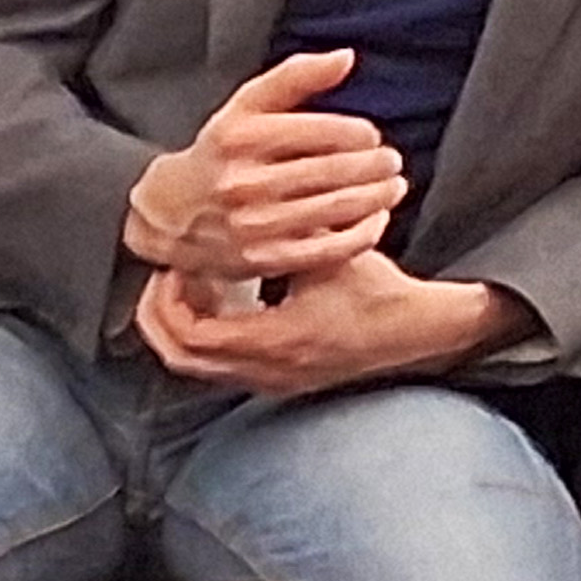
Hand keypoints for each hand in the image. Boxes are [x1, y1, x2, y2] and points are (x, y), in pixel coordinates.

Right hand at [125, 48, 405, 279]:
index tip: (371, 136)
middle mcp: (242, 182)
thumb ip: (295, 77)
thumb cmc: (222, 154)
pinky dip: (363, 233)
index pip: (323, 132)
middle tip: (391, 162)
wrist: (173, 213)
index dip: (360, 134)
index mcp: (240, 139)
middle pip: (334, 171)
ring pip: (337, 209)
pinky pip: (329, 249)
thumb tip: (347, 58)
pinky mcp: (263, 259)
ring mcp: (252, 225)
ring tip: (393, 187)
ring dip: (378, 197)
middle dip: (376, 165)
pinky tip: (375, 220)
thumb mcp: (245, 107)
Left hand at [133, 252, 518, 399]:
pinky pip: (221, 366)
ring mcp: (272, 381)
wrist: (419, 328)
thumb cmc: (377, 289)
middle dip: (161, 318)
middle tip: (164, 279)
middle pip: (180, 358)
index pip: (191, 335)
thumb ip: (286, 233)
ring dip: (183, 328)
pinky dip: (206, 338)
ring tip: (191, 287)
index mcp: (274, 341)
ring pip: (198, 366)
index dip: (171, 301)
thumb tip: (246, 199)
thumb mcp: (327, 253)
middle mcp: (267, 371)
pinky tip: (220, 302)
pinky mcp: (280, 380)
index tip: (175, 267)